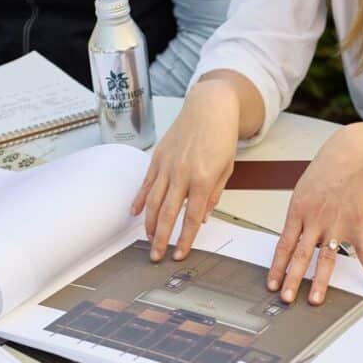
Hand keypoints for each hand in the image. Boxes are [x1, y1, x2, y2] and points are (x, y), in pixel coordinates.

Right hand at [131, 81, 239, 261]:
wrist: (210, 106)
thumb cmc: (222, 136)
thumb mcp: (227, 169)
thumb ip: (213, 195)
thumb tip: (203, 218)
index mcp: (202, 179)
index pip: (191, 217)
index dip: (185, 239)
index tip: (180, 254)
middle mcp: (181, 174)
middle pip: (168, 214)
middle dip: (161, 238)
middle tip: (156, 256)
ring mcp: (167, 165)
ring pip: (154, 201)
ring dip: (150, 224)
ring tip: (148, 240)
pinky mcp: (158, 158)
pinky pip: (147, 183)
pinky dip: (140, 200)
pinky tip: (136, 213)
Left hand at [268, 122, 362, 304]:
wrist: (352, 155)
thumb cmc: (326, 171)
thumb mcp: (302, 192)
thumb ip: (298, 218)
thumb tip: (293, 242)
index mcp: (298, 212)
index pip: (284, 246)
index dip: (277, 267)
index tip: (272, 285)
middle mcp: (316, 220)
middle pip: (302, 255)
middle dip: (293, 279)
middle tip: (287, 298)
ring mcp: (338, 224)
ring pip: (327, 258)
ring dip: (321, 281)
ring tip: (316, 299)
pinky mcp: (358, 224)